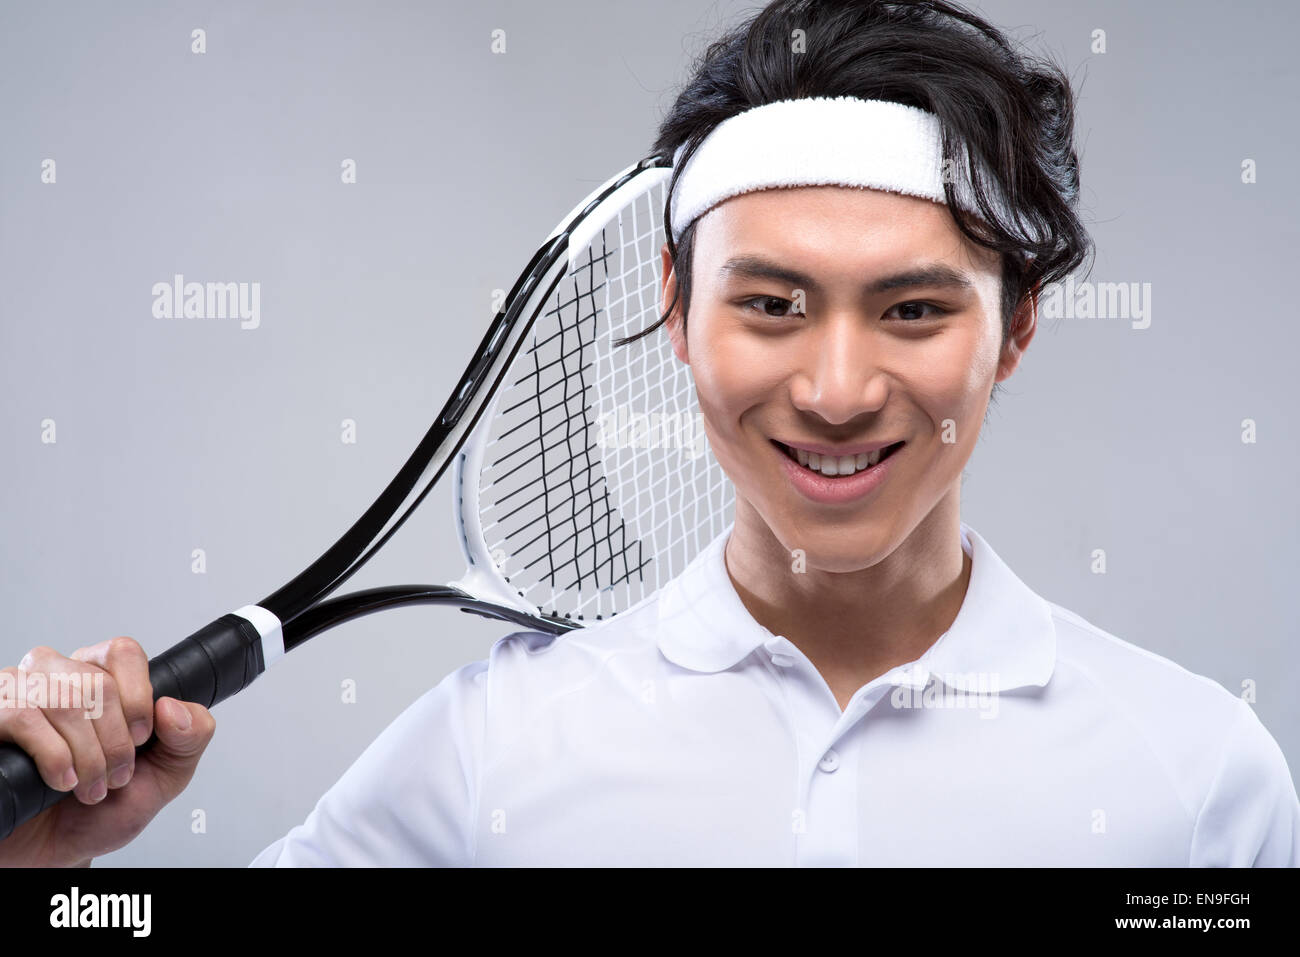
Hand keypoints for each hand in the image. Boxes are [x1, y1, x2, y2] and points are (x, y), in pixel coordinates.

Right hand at [0, 638, 214, 866]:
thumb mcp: (166, 775)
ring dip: (86, 754)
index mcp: (100, 676)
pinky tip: (62, 780)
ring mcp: (18, 693)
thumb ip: (191, 737)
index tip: (143, 738)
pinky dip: (53, 755)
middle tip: (115, 777)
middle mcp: (57, 675)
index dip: (138, 697)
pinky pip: (22, 715)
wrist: (56, 849)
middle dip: (115, 742)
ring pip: (62, 698)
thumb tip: (174, 706)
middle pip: (95, 682)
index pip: (122, 652)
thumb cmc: (105, 807)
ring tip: (89, 787)